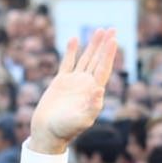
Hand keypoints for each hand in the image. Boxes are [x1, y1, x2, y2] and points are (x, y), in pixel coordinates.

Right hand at [29, 28, 119, 153]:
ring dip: (92, 45)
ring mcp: (74, 82)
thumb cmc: (65, 130)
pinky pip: (67, 62)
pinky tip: (74, 39)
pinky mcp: (60, 82)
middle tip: (112, 29)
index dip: (109, 54)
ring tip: (99, 30)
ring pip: (85, 58)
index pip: (104, 68)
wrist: (47, 132)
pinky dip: (71, 51)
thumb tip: (100, 90)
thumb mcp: (81, 120)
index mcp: (93, 92)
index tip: (114, 39)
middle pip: (98, 60)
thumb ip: (92, 106)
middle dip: (105, 45)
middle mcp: (86, 84)